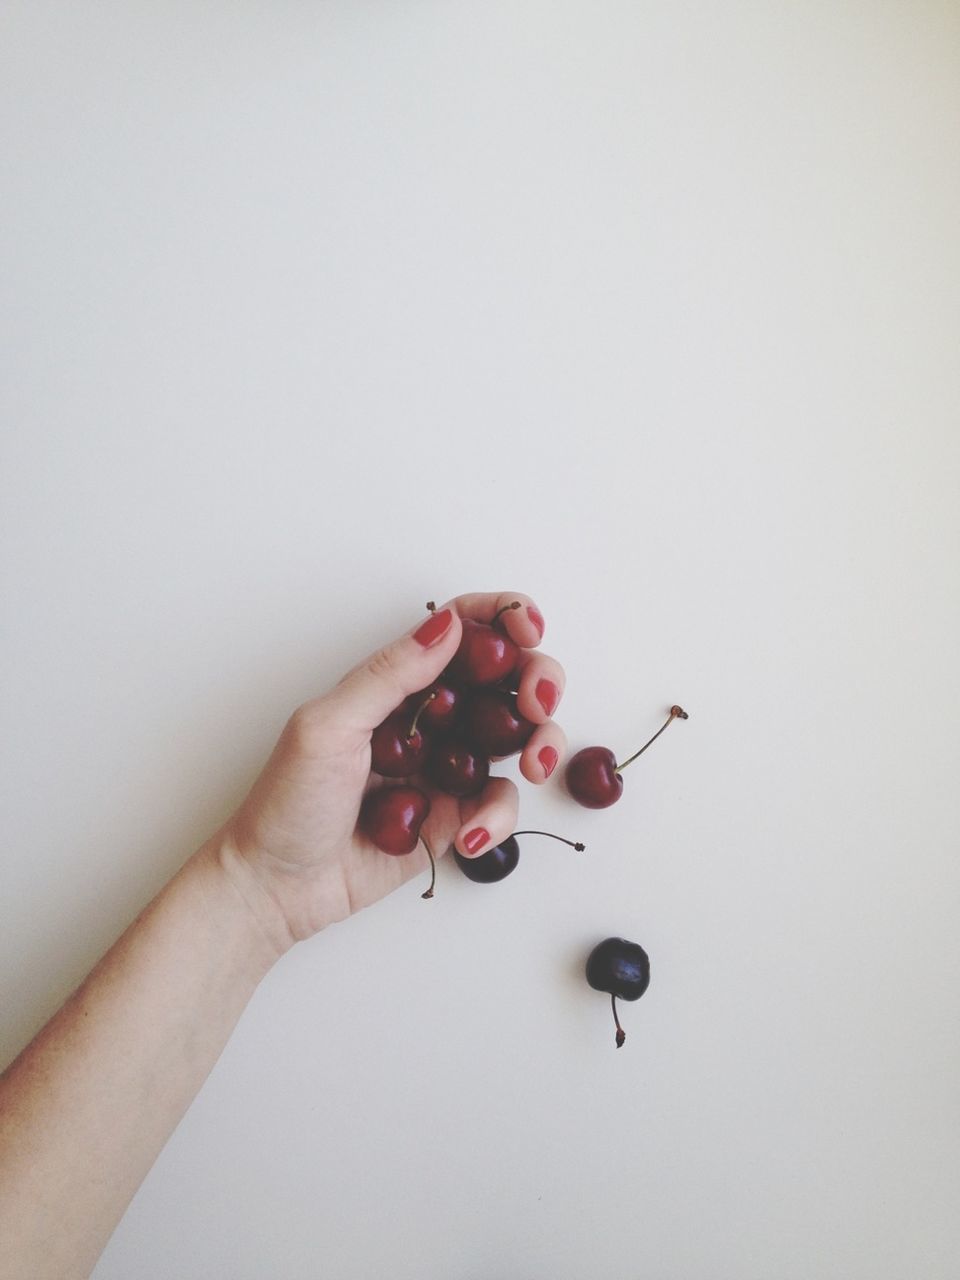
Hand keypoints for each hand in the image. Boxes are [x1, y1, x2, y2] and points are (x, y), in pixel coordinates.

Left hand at [216, 592, 566, 951]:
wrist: (275, 886)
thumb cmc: (286, 802)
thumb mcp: (329, 726)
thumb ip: (391, 675)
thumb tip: (448, 626)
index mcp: (397, 682)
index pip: (461, 630)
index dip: (503, 618)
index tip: (527, 629)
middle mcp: (431, 717)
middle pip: (507, 677)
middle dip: (538, 679)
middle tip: (538, 703)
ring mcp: (447, 766)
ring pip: (519, 737)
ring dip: (542, 743)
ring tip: (532, 765)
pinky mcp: (456, 815)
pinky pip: (499, 803)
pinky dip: (497, 817)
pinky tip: (468, 836)